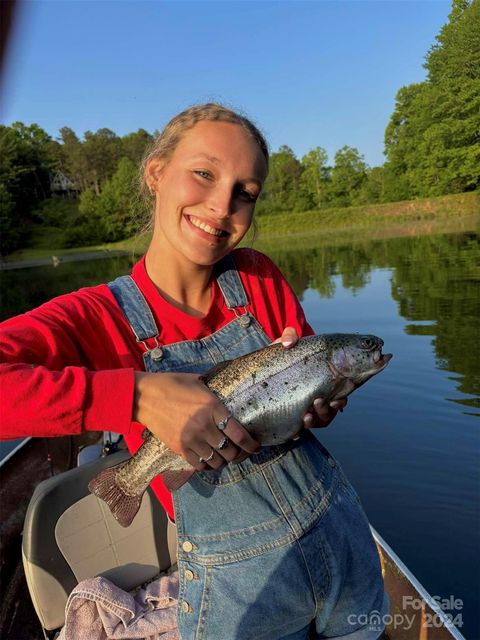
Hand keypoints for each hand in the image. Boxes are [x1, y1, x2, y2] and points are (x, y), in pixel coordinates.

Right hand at [133, 371, 259, 470]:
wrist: (144, 396)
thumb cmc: (172, 384)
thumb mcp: (198, 382)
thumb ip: (214, 394)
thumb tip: (227, 396)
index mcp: (213, 406)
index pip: (239, 433)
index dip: (251, 444)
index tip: (256, 446)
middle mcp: (205, 425)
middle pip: (230, 451)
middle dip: (237, 453)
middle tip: (237, 450)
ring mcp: (192, 439)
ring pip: (216, 461)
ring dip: (222, 460)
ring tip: (222, 455)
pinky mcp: (179, 448)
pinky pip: (199, 464)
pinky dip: (206, 465)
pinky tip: (207, 459)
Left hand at [274, 327, 347, 428]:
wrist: (259, 374)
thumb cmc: (280, 355)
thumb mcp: (285, 343)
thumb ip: (289, 336)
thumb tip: (289, 342)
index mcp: (323, 380)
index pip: (340, 393)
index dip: (341, 400)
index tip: (337, 400)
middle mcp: (318, 396)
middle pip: (331, 410)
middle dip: (327, 410)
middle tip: (318, 402)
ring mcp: (306, 408)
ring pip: (319, 421)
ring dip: (316, 420)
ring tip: (306, 417)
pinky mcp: (292, 417)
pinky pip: (301, 430)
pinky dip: (301, 431)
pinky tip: (296, 432)